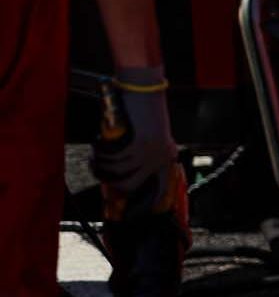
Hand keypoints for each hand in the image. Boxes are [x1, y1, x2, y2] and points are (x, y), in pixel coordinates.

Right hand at [90, 67, 177, 195]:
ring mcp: (149, 152)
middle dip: (109, 181)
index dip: (148, 199)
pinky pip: (113, 159)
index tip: (136, 209)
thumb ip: (144, 151)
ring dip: (100, 166)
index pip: (160, 185)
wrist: (145, 88)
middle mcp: (159, 157)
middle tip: (99, 170)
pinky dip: (101, 155)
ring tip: (95, 155)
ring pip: (117, 173)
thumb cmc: (145, 108)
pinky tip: (97, 146)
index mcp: (165, 155)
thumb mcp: (151, 133)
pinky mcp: (138, 144)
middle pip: (129, 186)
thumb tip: (122, 171)